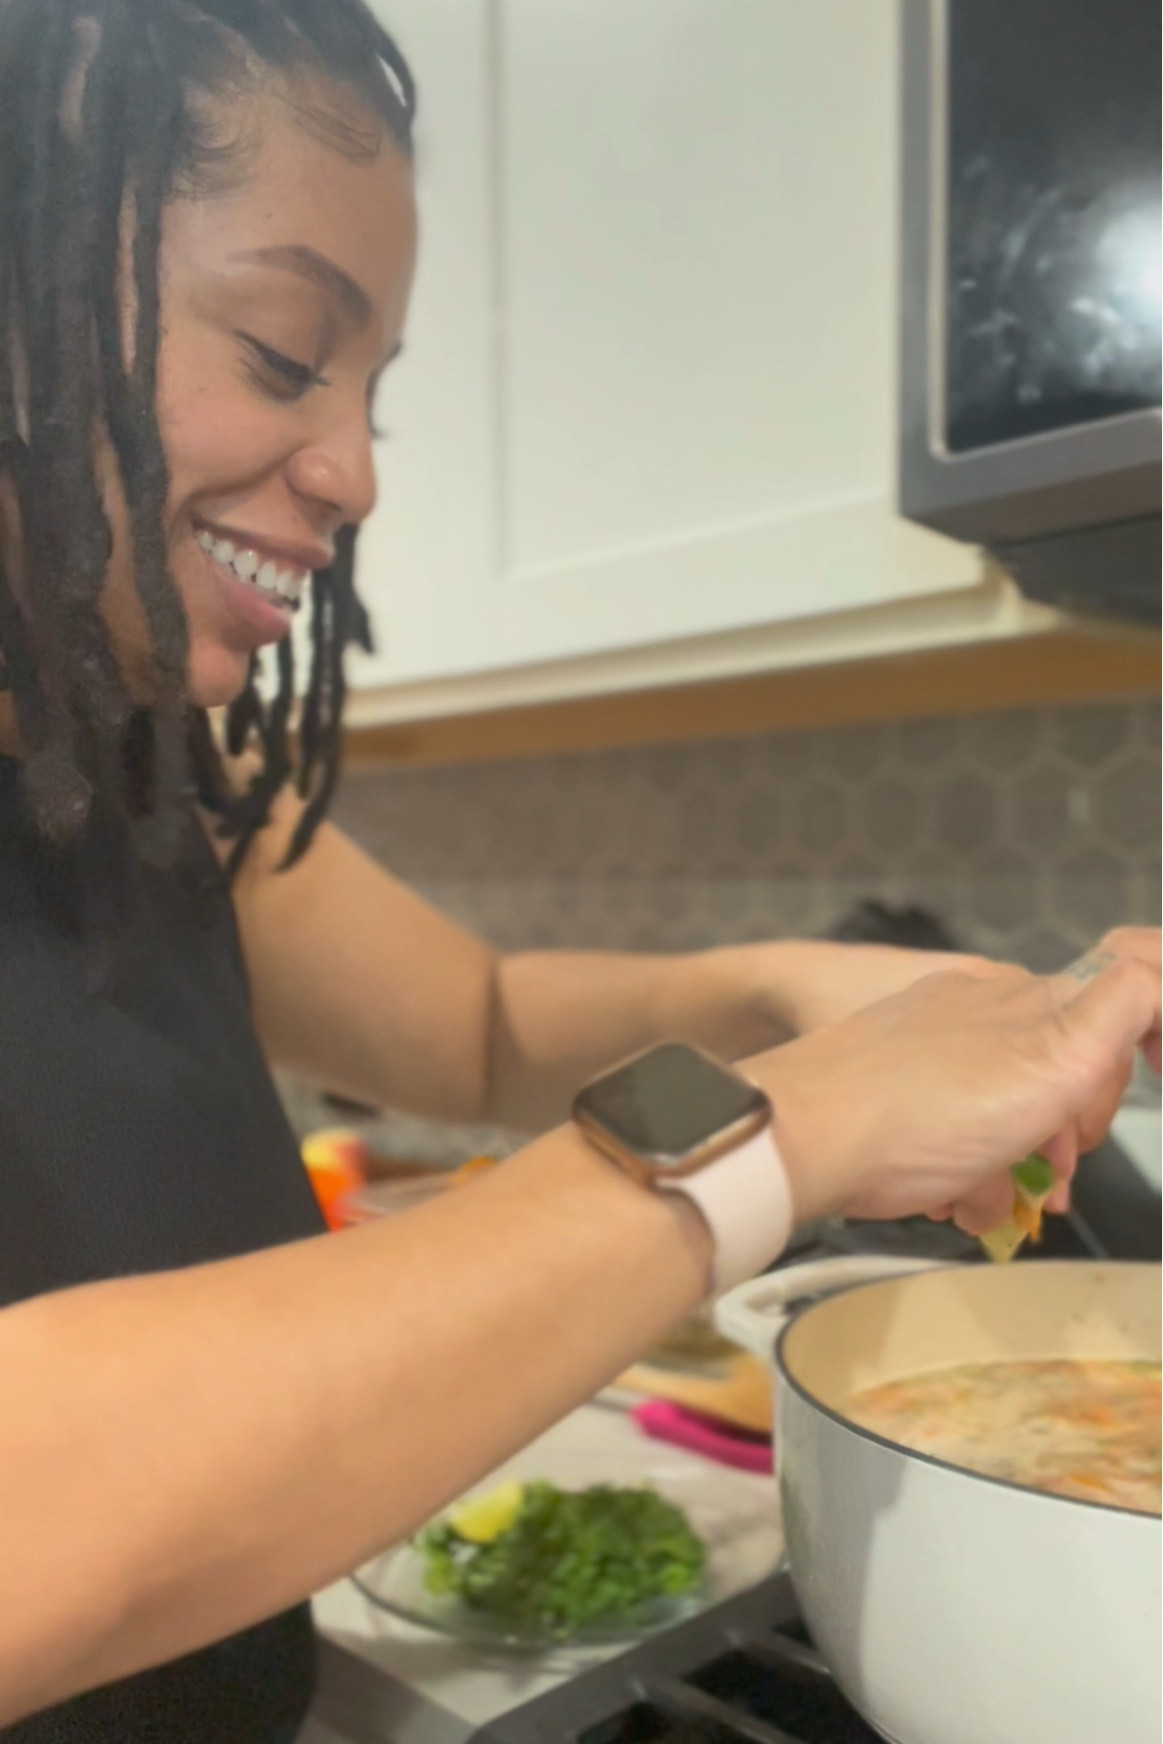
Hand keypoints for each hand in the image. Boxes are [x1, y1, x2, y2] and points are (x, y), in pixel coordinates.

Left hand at [744, 941, 1159, 1235]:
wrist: (800, 1142)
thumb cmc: (915, 1108)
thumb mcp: (1053, 1057)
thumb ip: (1121, 1004)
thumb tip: (1155, 965)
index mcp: (1026, 1000)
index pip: (1117, 1010)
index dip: (1134, 1059)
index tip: (1141, 1089)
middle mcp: (981, 1016)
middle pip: (1062, 1080)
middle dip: (1065, 1136)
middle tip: (1050, 1170)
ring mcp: (934, 1055)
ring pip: (1006, 1122)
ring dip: (1010, 1169)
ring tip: (987, 1198)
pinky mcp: (893, 1097)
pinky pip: (950, 1143)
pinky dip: (959, 1176)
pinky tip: (945, 1197)